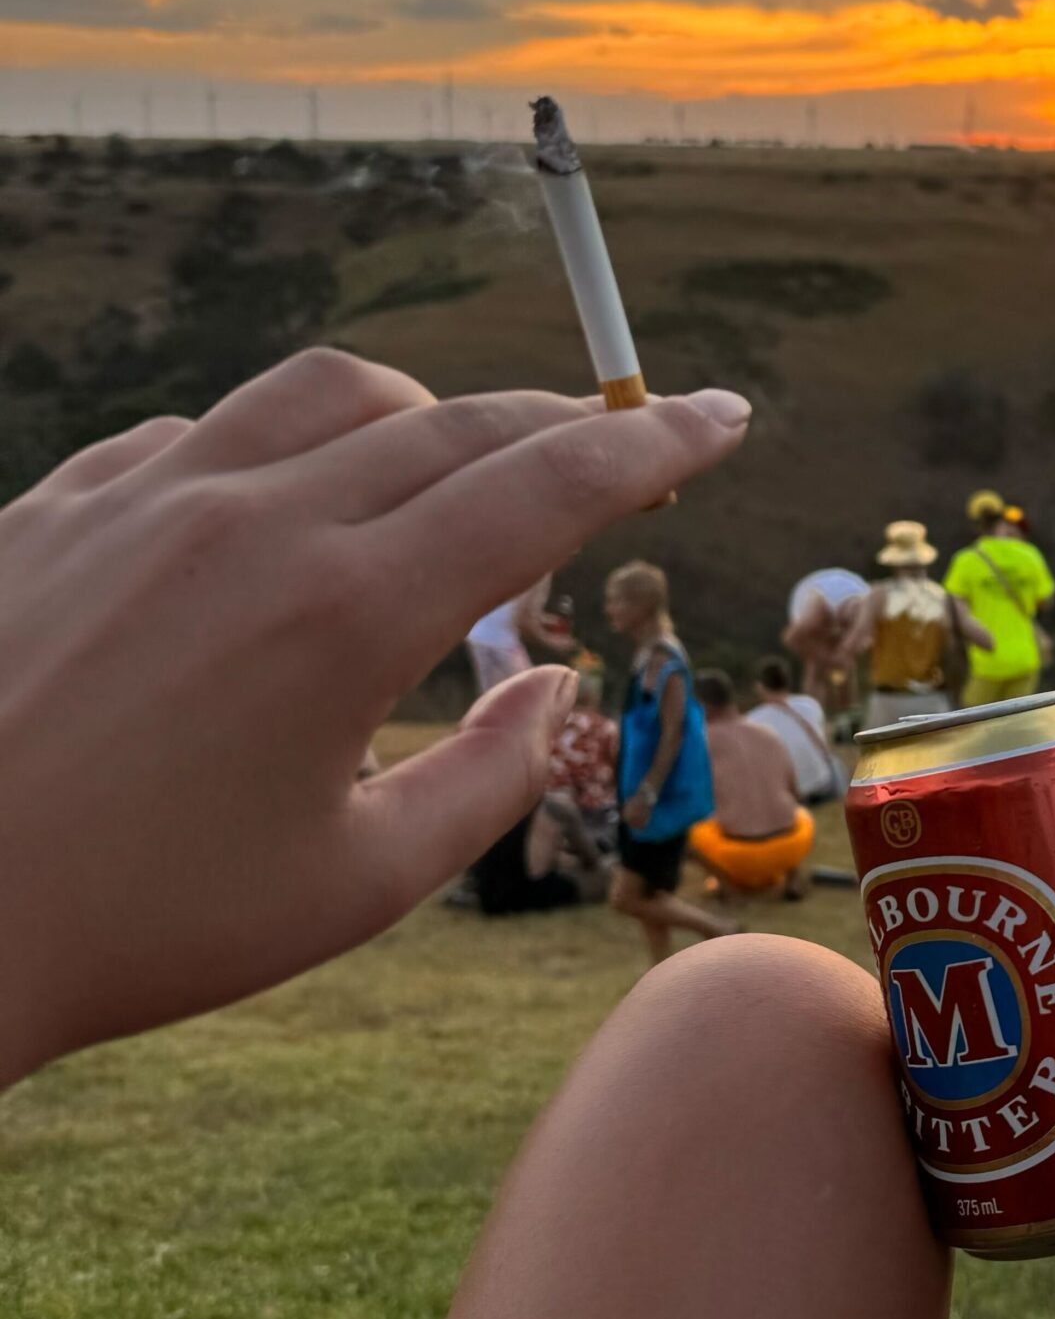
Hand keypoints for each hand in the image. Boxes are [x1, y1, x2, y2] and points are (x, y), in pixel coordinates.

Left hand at [0, 352, 751, 1086]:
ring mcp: (145, 499)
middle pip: (459, 422)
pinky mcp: (55, 506)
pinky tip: (276, 516)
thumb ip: (487, 777)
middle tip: (632, 436)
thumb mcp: (352, 887)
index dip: (655, 443)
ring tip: (451, 467)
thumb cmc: (134, 927)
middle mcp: (256, 521)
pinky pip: (199, 433)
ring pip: (327, 391)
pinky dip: (277, 451)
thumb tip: (551, 681)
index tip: (724, 417)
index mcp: (348, 612)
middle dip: (569, 422)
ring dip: (424, 413)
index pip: (548, 485)